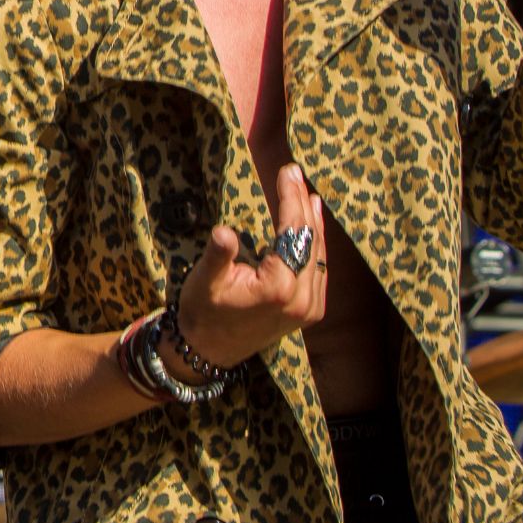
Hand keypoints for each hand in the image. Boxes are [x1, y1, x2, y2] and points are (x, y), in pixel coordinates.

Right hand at [172, 164, 327, 370]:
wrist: (209, 351)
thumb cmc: (203, 312)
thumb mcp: (205, 281)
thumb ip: (218, 256)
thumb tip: (224, 232)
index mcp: (278, 288)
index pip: (293, 233)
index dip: (291, 199)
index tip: (288, 171)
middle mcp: (302, 299)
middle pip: (310, 240)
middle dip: (303, 204)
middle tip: (295, 173)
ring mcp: (310, 307)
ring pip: (320, 255)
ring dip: (314, 223)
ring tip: (308, 193)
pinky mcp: (310, 311)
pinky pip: (319, 270)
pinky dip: (316, 245)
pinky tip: (313, 227)